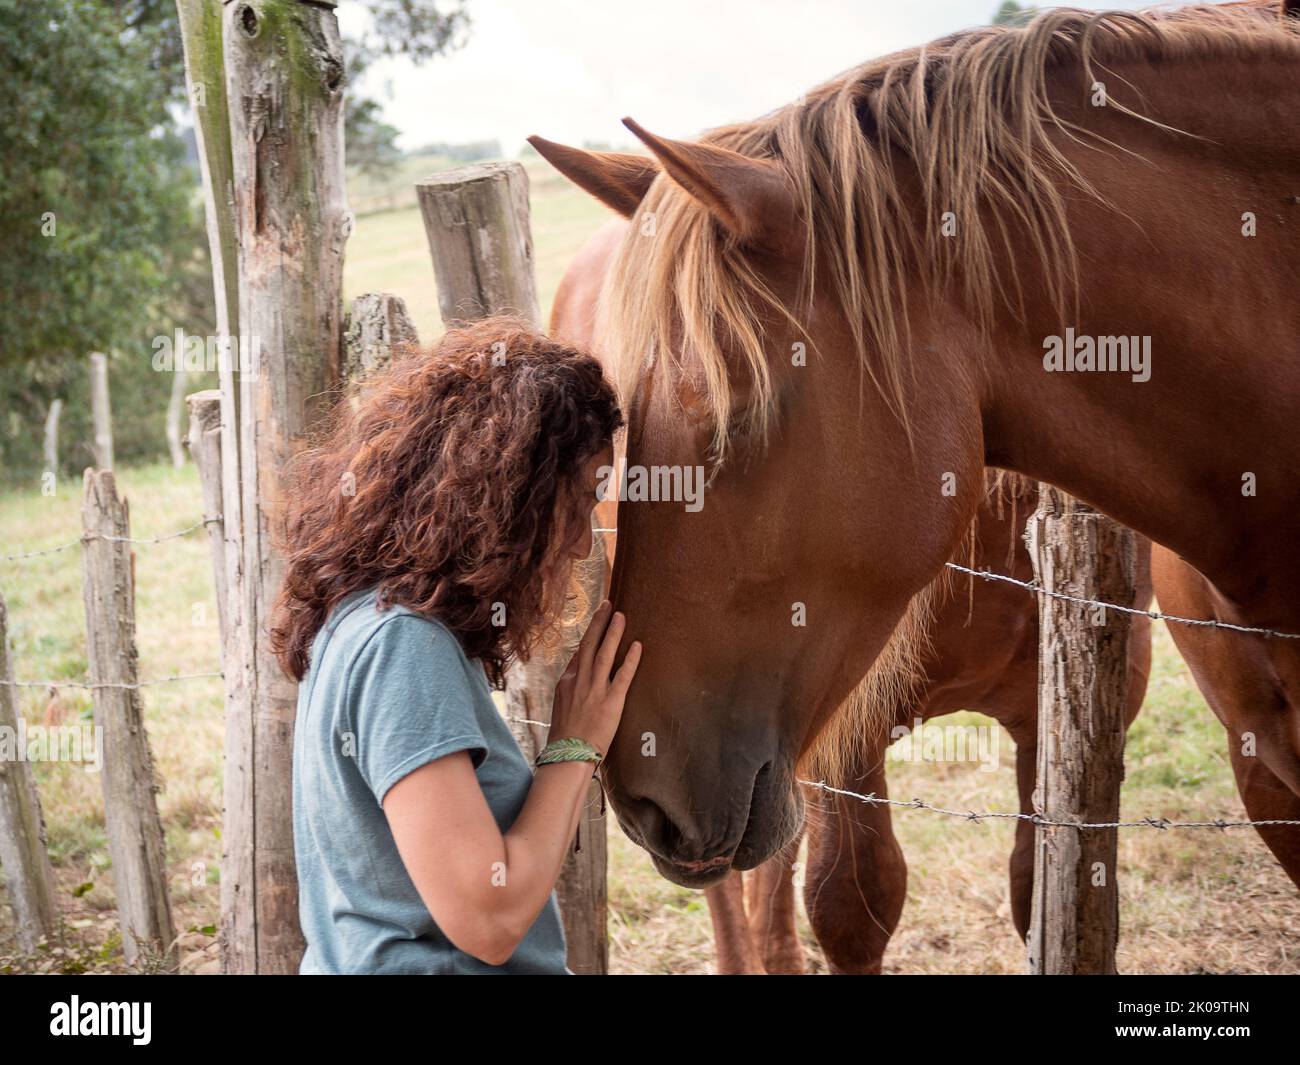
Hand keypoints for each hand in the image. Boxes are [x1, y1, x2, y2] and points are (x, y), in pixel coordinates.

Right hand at [549, 600, 640, 756]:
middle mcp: (579, 681)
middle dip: (599, 622)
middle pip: (589, 644)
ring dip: (613, 633)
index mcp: (566, 682)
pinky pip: (623, 676)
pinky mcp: (611, 702)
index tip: (597, 620)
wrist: (567, 755)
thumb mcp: (562, 707)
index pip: (580, 652)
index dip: (590, 634)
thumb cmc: (566, 737)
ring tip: (621, 615)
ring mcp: (595, 690)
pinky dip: (631, 659)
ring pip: (605, 653)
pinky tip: (638, 646)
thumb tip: (577, 678)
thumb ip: (571, 690)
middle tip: (607, 604)